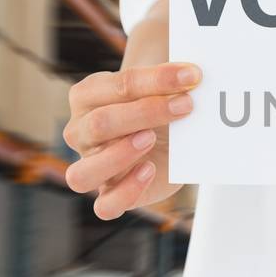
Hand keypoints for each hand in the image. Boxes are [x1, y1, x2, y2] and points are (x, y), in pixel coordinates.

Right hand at [63, 62, 200, 218]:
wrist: (164, 135)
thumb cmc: (158, 107)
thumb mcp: (161, 87)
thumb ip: (170, 76)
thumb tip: (195, 70)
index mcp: (87, 96)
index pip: (117, 86)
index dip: (156, 80)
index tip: (191, 75)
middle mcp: (81, 132)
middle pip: (101, 123)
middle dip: (147, 112)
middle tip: (186, 104)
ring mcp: (90, 166)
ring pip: (84, 172)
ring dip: (119, 155)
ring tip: (151, 139)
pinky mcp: (110, 193)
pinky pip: (105, 206)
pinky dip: (126, 191)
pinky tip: (150, 171)